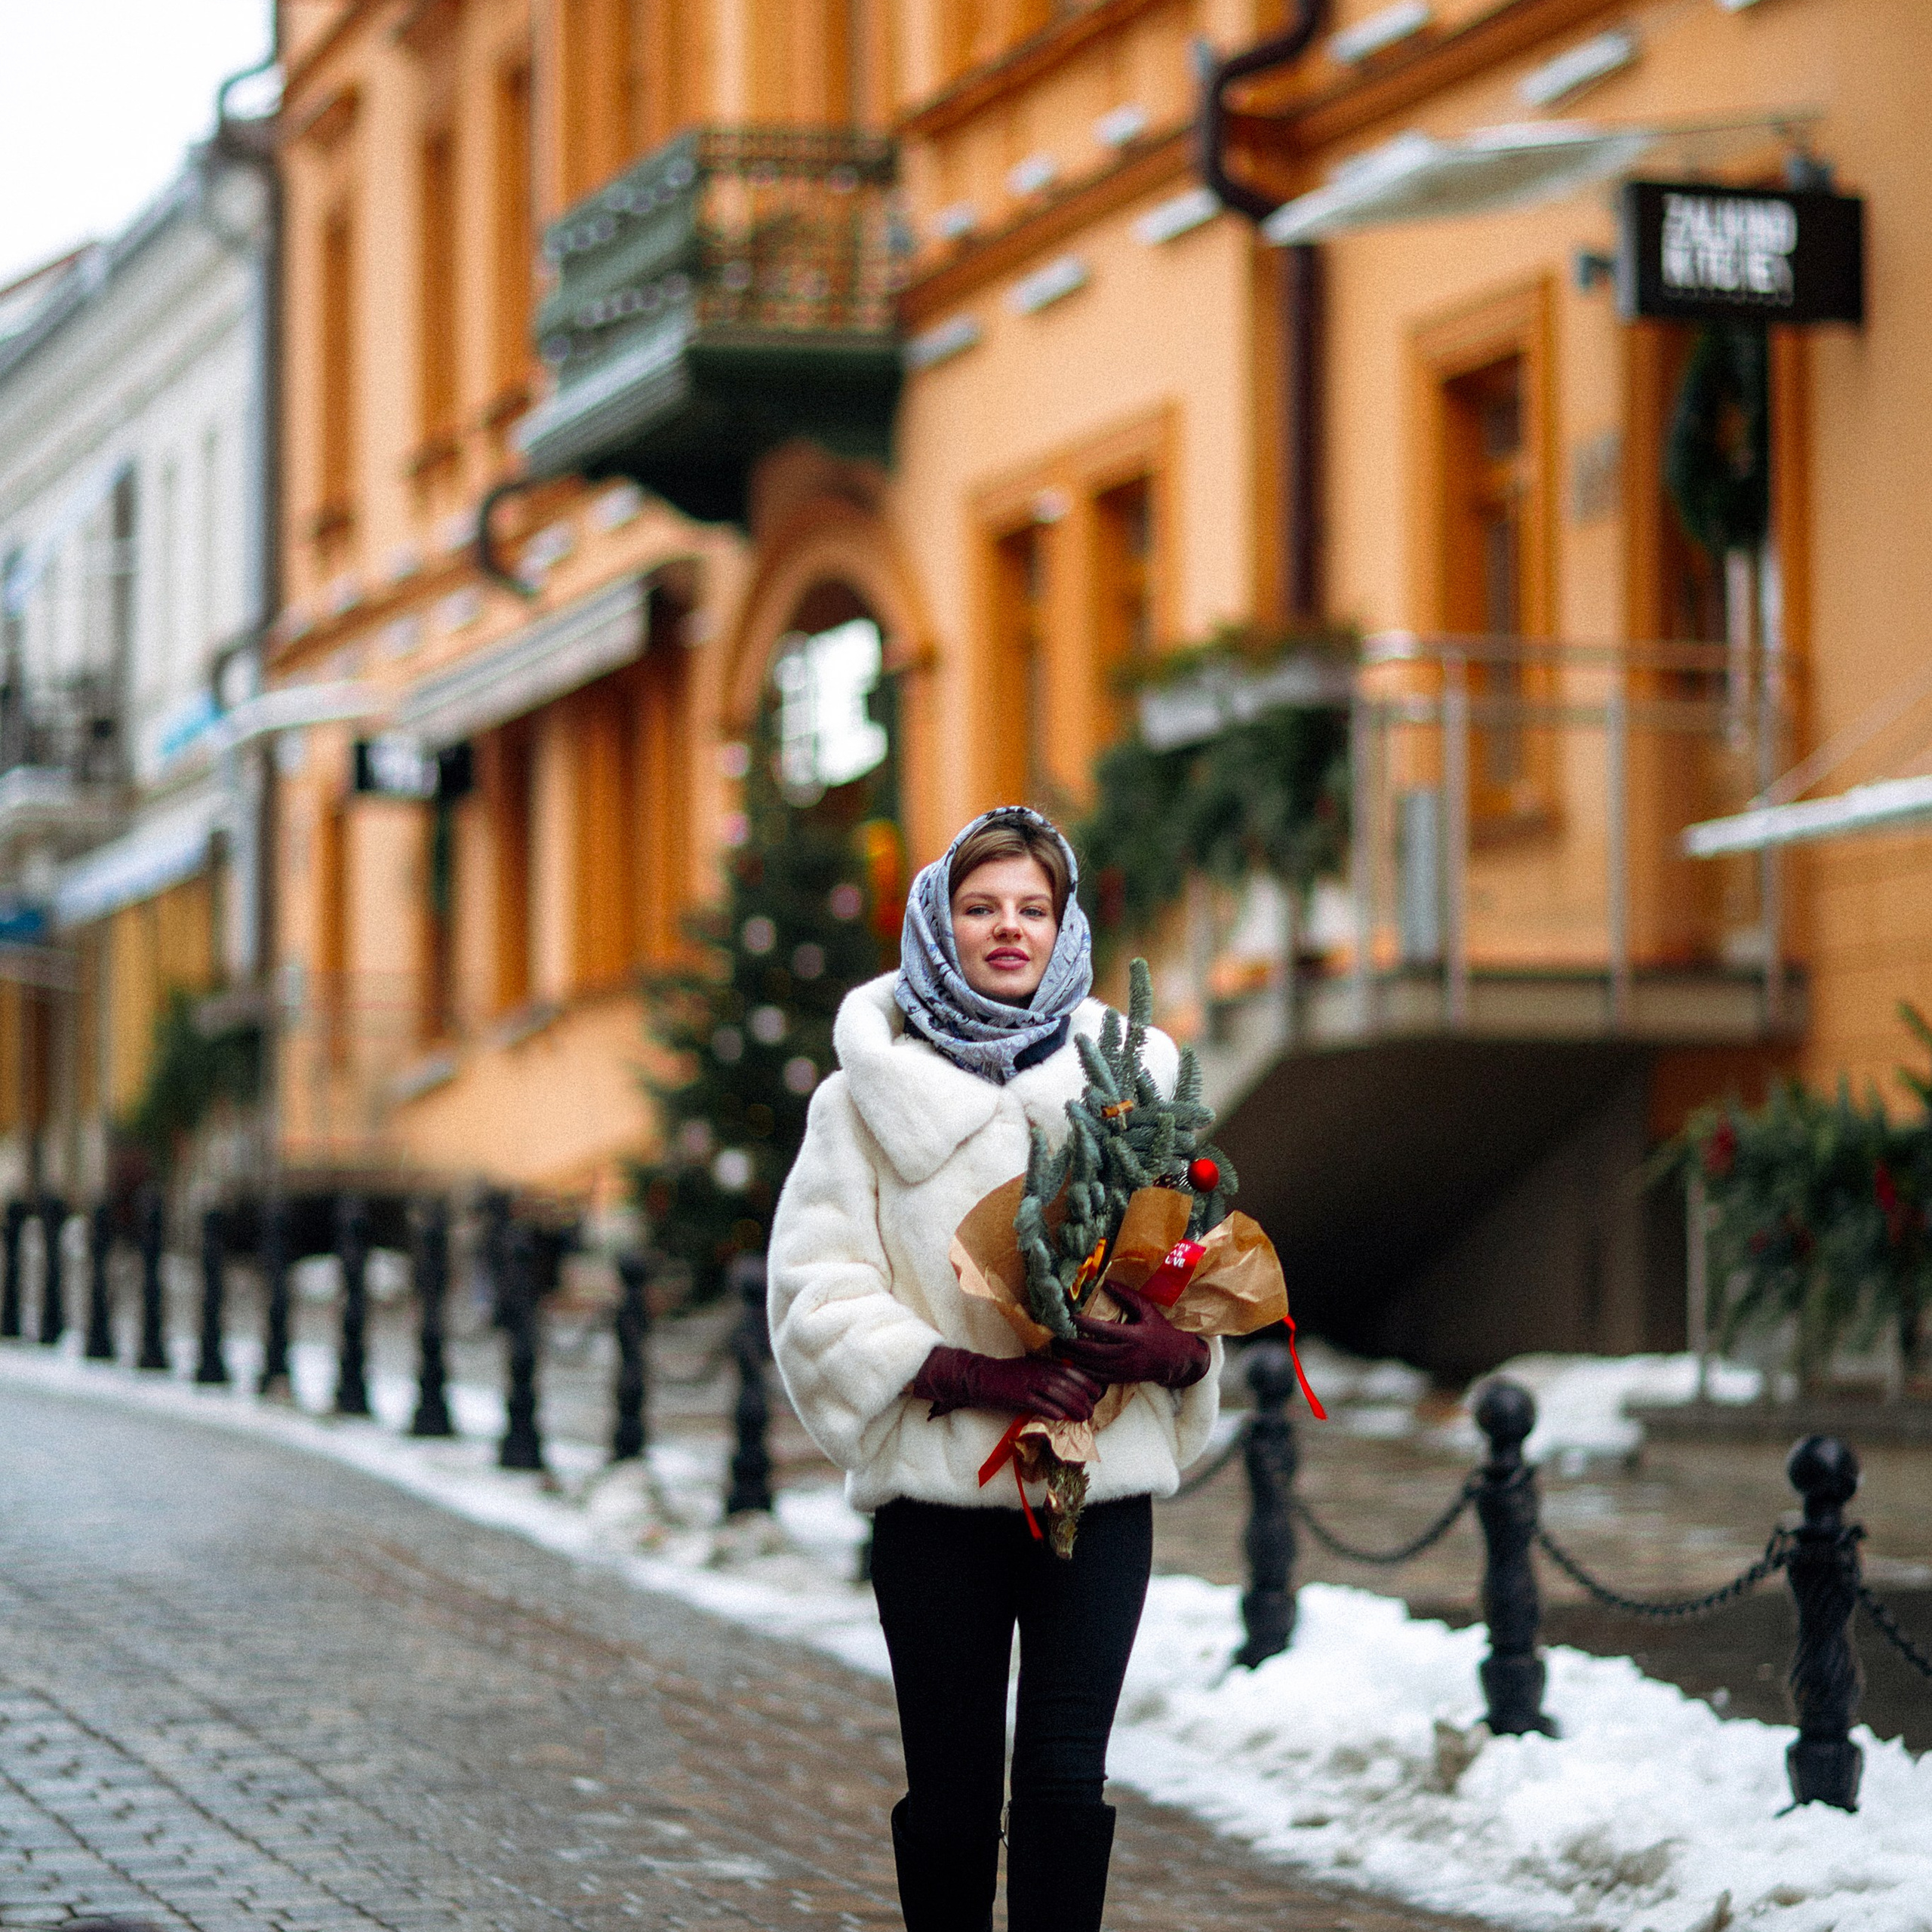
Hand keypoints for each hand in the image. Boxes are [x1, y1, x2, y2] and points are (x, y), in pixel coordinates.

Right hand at [912, 1345, 1104, 1421]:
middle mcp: (1039, 1370)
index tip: (1097, 1395)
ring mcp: (1028, 1382)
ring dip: (1074, 1406)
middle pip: (1069, 1383)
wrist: (979, 1376)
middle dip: (1084, 1397)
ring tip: (1083, 1417)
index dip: (1088, 1383)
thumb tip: (1071, 1389)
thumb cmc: (1007, 1375)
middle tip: (1092, 1411)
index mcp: (1044, 1363)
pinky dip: (1052, 1409)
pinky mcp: (1018, 1394)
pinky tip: (1062, 1418)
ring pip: (1058, 1393)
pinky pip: (1039, 1402)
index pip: (1073, 1370)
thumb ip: (1050, 1375)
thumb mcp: (1031, 1369)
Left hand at [1054, 1283, 1210, 1390]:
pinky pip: (1097, 1377)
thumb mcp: (1147, 1310)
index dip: (1084, 1325)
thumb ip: (1127, 1296)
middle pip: (1092, 1351)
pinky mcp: (1121, 1379)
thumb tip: (1107, 1282)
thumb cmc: (1161, 1331)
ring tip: (1057, 1349)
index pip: (1103, 1330)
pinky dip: (1081, 1371)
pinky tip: (1070, 1362)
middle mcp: (1127, 1355)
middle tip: (1055, 1337)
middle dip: (1071, 1345)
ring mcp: (1123, 1370)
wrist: (1176, 1360)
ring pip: (1092, 1367)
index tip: (1068, 1318)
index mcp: (1134, 1336)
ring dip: (1072, 1358)